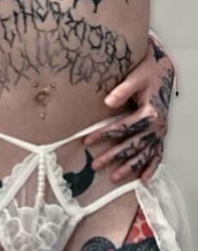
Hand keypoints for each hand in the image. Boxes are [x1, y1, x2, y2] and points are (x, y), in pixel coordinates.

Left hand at [85, 36, 175, 183]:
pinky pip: (158, 154)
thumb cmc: (148, 72)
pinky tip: (143, 179)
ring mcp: (161, 132)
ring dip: (130, 167)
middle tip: (96, 165)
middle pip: (132, 145)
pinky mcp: (161, 133)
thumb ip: (122, 90)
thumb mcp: (135, 77)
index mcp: (150, 112)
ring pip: (144, 153)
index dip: (105, 134)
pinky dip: (152, 167)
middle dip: (114, 156)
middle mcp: (157, 126)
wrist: (163, 71)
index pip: (123, 127)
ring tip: (114, 177)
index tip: (88, 140)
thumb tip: (108, 102)